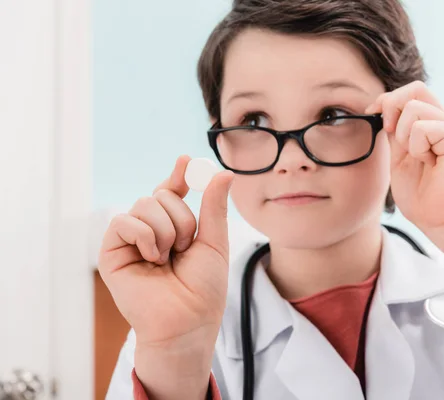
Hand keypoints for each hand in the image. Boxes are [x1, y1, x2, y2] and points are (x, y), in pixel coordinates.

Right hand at [98, 155, 233, 347]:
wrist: (187, 321)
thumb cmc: (203, 289)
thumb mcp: (214, 242)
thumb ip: (214, 207)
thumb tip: (223, 173)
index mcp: (173, 227)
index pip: (172, 192)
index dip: (179, 175)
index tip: (187, 161)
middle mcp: (149, 230)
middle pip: (160, 194)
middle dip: (181, 219)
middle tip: (184, 248)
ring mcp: (129, 240)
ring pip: (145, 204)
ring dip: (166, 231)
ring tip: (167, 259)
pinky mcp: (111, 251)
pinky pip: (124, 221)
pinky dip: (145, 236)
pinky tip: (151, 259)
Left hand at [366, 80, 443, 232]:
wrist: (442, 219)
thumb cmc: (422, 193)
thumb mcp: (398, 156)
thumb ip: (394, 131)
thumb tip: (381, 104)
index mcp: (430, 123)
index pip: (410, 92)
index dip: (386, 100)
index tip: (373, 115)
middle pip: (415, 88)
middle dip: (392, 108)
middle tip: (392, 135)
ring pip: (414, 108)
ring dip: (404, 135)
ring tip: (418, 157)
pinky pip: (423, 127)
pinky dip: (417, 146)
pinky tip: (428, 161)